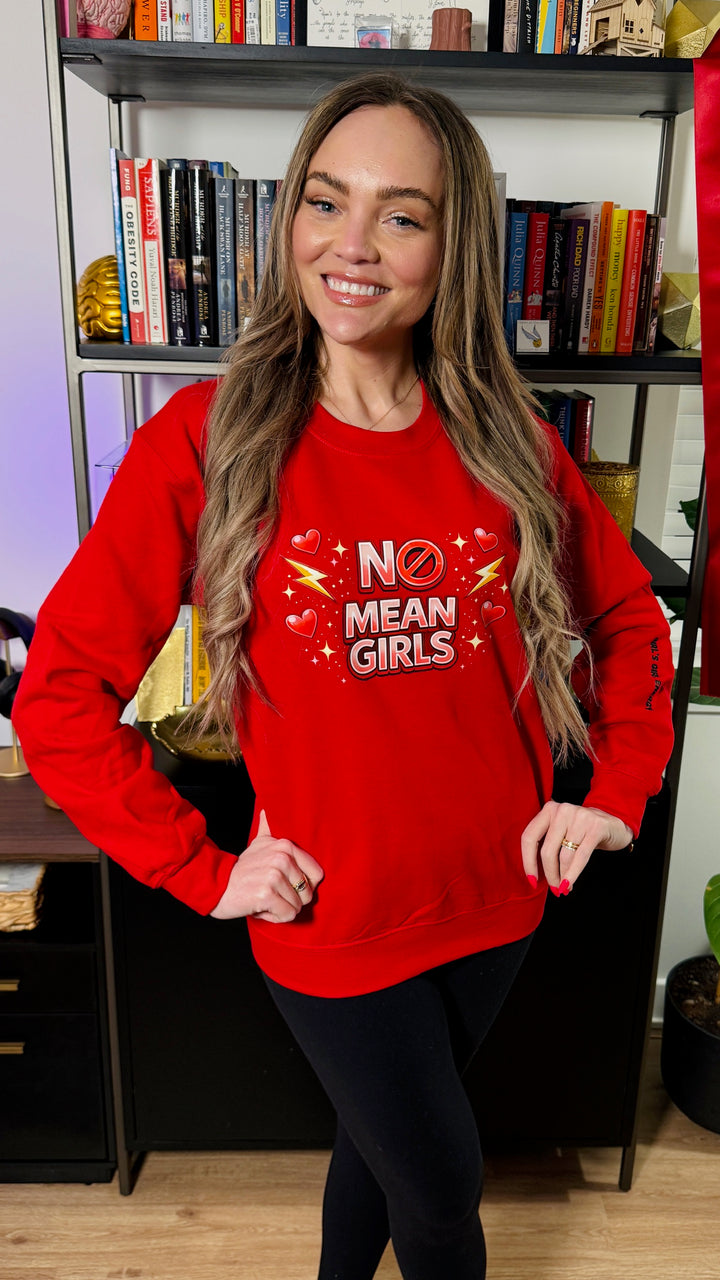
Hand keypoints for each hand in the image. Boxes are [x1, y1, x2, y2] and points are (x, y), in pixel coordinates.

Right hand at [209, 810, 323, 921]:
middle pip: (308, 892)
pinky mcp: (266, 894)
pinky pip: (287, 914)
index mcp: (286, 845)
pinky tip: (261, 907)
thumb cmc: (241, 870)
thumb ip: (268, 827)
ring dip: (281, 909)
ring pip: (297, 906)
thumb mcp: (258, 843)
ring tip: (264, 898)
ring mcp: (274, 875)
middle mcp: (282, 858)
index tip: (286, 885)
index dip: (304, 885)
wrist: (216, 886)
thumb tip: (267, 809)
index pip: (317, 874)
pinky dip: (274, 917)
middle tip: (272, 893)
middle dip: (291, 900)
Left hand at [520, 801, 632, 896]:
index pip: (529, 837)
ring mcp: (580, 817)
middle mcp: (562, 810)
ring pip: (564, 856)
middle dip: (549, 874)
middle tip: (554, 889)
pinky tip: (569, 884)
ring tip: (564, 888)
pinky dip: (573, 874)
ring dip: (563, 877)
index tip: (532, 880)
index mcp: (548, 810)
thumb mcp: (561, 831)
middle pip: (547, 850)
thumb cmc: (581, 832)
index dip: (528, 862)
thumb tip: (534, 875)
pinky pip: (581, 856)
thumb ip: (547, 844)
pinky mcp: (596, 827)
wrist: (613, 824)